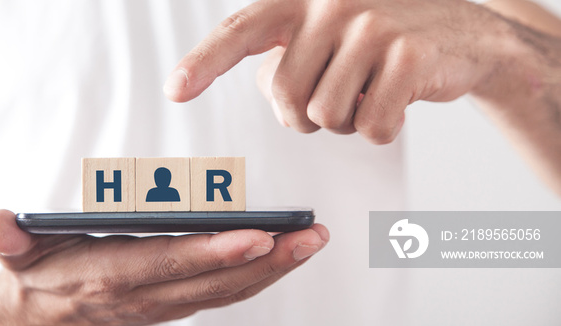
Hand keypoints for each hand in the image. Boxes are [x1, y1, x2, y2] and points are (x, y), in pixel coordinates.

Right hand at [0, 210, 328, 324]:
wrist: (35, 320)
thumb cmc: (33, 275)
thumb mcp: (13, 253)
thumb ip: (8, 238)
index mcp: (109, 276)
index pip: (167, 264)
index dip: (210, 254)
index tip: (255, 237)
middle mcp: (143, 296)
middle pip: (213, 281)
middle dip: (266, 261)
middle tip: (310, 236)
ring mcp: (163, 306)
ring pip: (227, 292)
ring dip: (273, 269)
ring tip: (311, 242)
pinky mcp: (172, 305)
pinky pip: (223, 295)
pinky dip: (257, 278)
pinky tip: (283, 257)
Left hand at [164, 0, 505, 143]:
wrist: (464, 33)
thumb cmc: (382, 40)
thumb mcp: (329, 35)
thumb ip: (290, 58)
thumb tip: (272, 94)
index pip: (241, 31)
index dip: (204, 63)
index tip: (174, 90)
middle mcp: (332, 3)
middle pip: (285, 97)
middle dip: (304, 115)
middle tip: (337, 96)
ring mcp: (372, 26)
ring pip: (325, 116)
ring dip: (345, 122)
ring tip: (369, 93)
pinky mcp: (408, 55)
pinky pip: (371, 127)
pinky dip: (381, 129)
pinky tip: (397, 102)